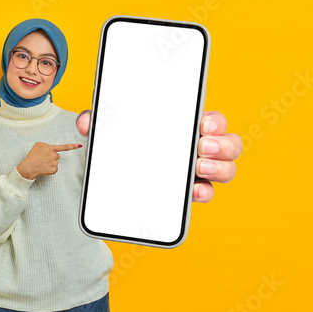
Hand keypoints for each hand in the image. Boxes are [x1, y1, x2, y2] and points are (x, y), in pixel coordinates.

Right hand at [17, 142, 82, 179]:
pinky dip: (50, 169)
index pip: (64, 147)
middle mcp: (54, 155)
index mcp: (50, 148)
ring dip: (50, 163)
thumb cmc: (32, 156)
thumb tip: (49, 148)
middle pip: (57, 156)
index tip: (79, 145)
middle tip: (43, 159)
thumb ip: (45, 145)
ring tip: (42, 163)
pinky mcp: (54, 169)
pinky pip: (54, 169)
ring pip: (55, 162)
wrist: (28, 167)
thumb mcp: (37, 145)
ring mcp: (54, 162)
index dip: (73, 146)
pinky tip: (44, 168)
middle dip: (51, 157)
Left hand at [75, 110, 242, 202]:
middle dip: (222, 145)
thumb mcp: (113, 130)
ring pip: (224, 169)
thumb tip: (85, 123)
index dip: (214, 121)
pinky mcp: (187, 192)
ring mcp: (195, 171)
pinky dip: (204, 192)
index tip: (203, 124)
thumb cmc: (126, 143)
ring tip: (200, 169)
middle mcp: (196, 148)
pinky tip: (193, 192)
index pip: (211, 119)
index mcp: (184, 126)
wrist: (119, 172)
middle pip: (227, 144)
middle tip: (202, 148)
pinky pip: (205, 192)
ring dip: (219, 169)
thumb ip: (99, 122)